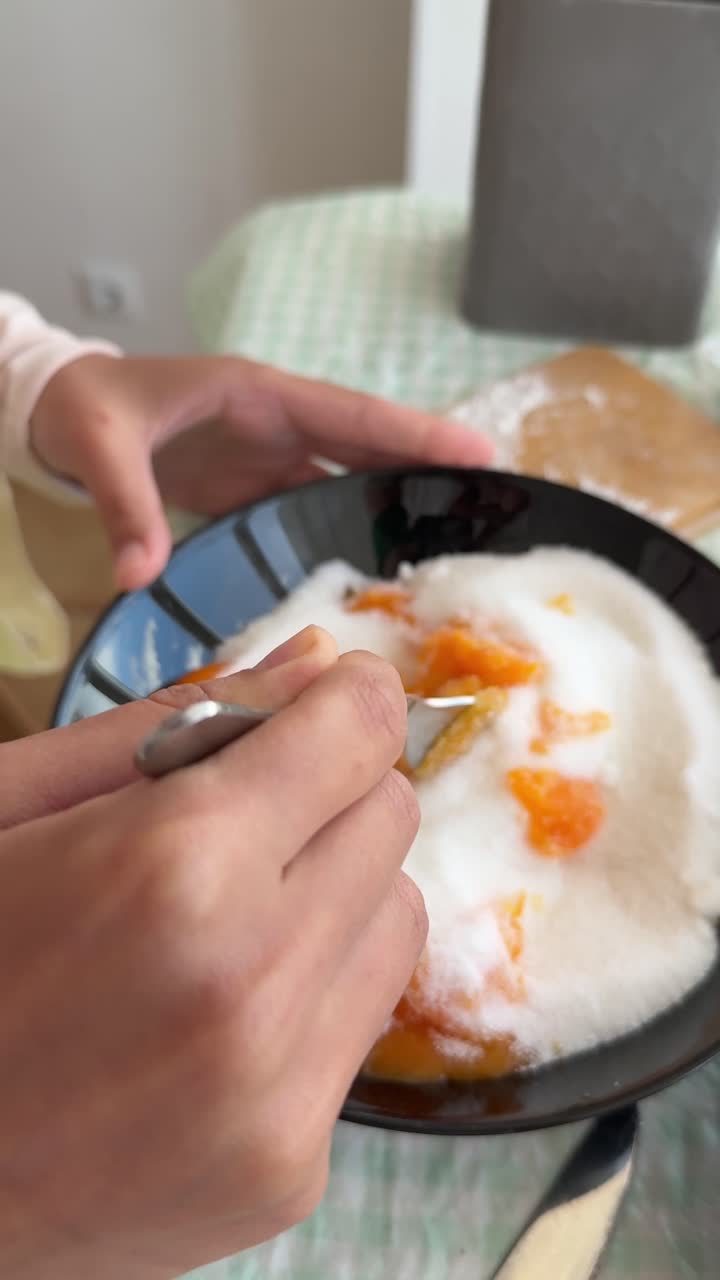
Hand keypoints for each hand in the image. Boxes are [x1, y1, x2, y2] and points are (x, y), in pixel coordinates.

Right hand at [0, 629, 425, 1278]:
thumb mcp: (14, 802)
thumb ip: (173, 720)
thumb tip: (320, 661)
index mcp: (177, 865)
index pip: (360, 732)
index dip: (346, 701)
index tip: (327, 701)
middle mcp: (253, 985)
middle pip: (391, 821)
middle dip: (330, 795)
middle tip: (241, 817)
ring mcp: (280, 1098)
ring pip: (396, 922)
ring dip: (334, 893)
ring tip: (226, 916)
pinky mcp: (288, 1173)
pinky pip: (357, 1029)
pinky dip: (310, 994)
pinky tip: (213, 1009)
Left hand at [30, 353, 492, 591]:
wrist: (60, 413)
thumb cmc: (84, 409)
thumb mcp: (98, 445)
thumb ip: (123, 505)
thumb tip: (140, 573)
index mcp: (257, 394)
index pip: (351, 414)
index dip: (415, 432)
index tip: (478, 449)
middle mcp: (277, 424)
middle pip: (371, 446)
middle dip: (431, 469)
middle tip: (500, 499)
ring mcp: (270, 457)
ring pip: (351, 479)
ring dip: (399, 505)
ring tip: (460, 539)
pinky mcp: (256, 488)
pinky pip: (318, 507)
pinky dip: (353, 531)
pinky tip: (383, 565)